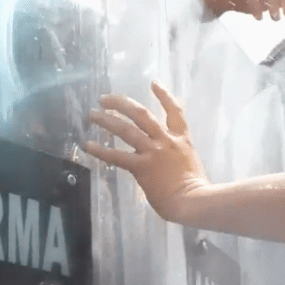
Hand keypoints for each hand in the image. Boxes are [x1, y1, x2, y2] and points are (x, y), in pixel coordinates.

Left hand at [85, 81, 208, 224]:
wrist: (194, 201)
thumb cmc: (196, 188)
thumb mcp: (191, 162)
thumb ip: (178, 154)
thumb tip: (166, 157)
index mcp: (181, 140)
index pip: (175, 111)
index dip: (164, 96)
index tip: (153, 83)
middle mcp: (165, 141)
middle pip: (142, 114)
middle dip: (122, 103)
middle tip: (105, 98)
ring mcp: (153, 152)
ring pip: (126, 130)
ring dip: (107, 120)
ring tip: (93, 114)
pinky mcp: (141, 167)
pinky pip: (117, 156)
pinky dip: (101, 150)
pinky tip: (88, 146)